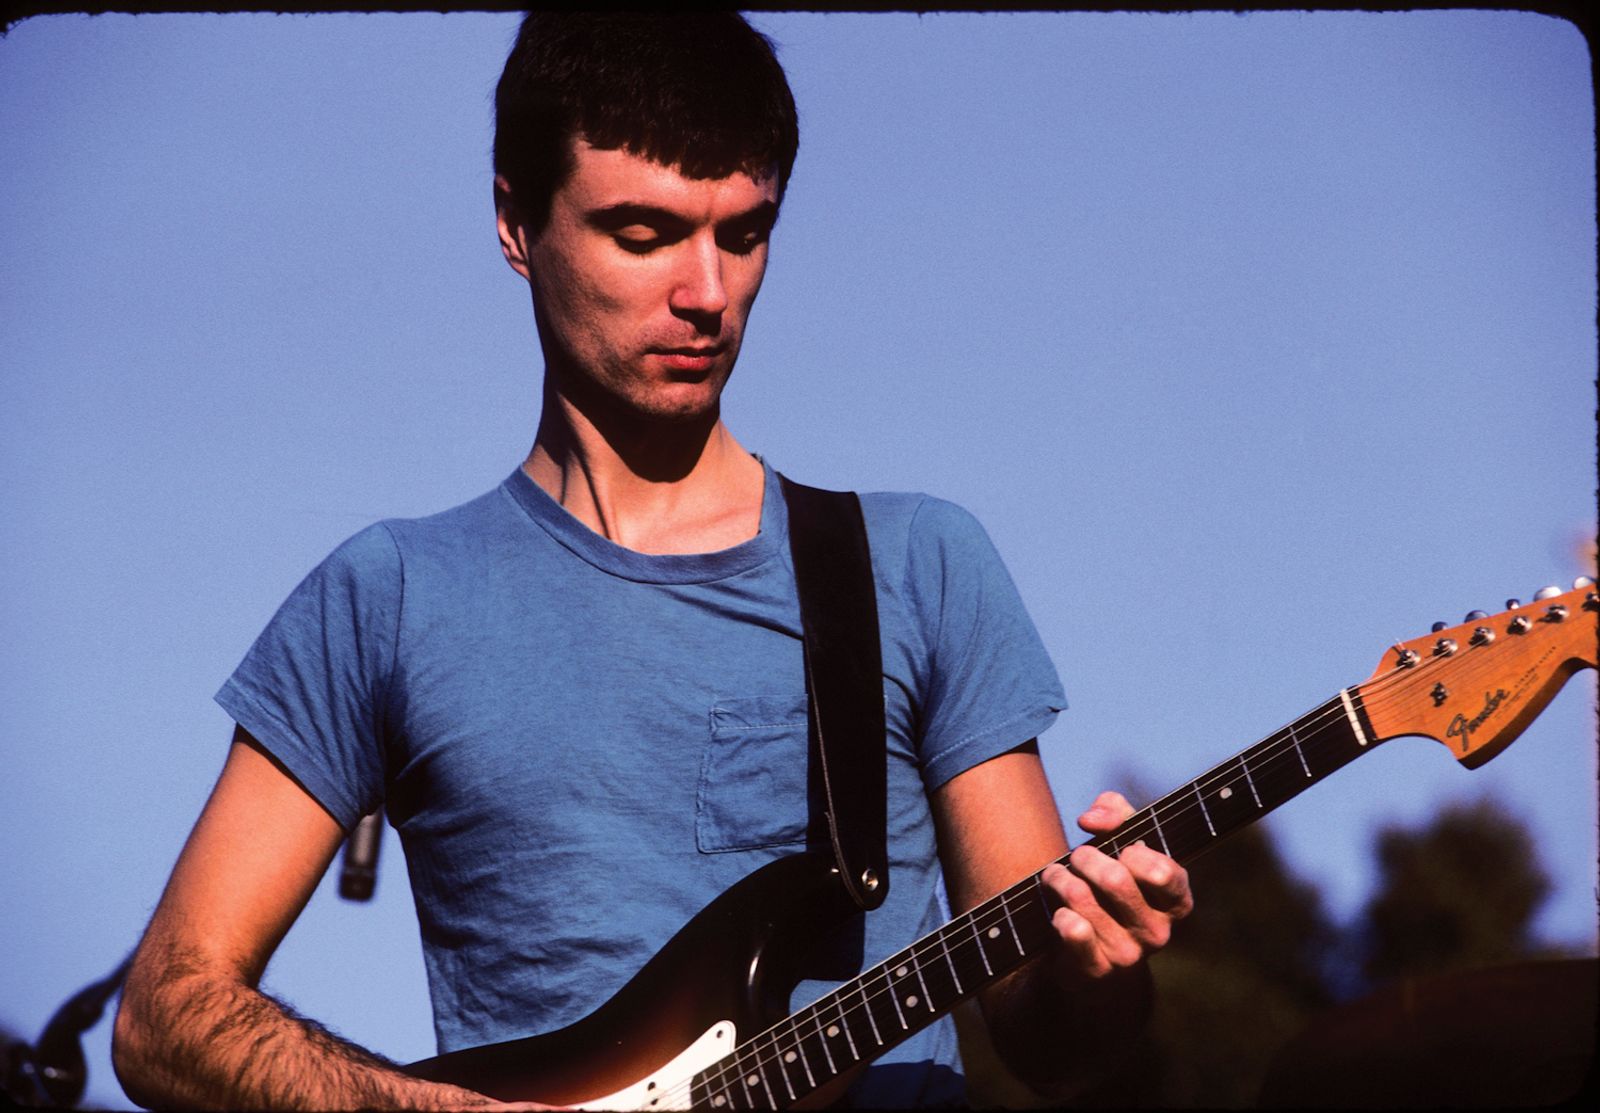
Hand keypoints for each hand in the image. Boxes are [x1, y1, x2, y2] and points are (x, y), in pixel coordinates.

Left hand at [1037, 790, 1192, 979]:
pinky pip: (1073, 931)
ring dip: (1060, 879)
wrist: (1087, 952)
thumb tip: (1090, 819)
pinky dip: (1059, 914)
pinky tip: (1058, 912)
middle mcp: (1158, 932)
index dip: (1134, 852)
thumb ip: (1115, 814)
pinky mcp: (1097, 969)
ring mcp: (1129, 954)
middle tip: (1076, 858)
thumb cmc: (1110, 886)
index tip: (1120, 849)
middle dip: (1085, 858)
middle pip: (1115, 879)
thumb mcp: (1122, 842)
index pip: (1162, 871)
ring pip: (1083, 898)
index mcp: (1175, 902)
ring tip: (1056, 877)